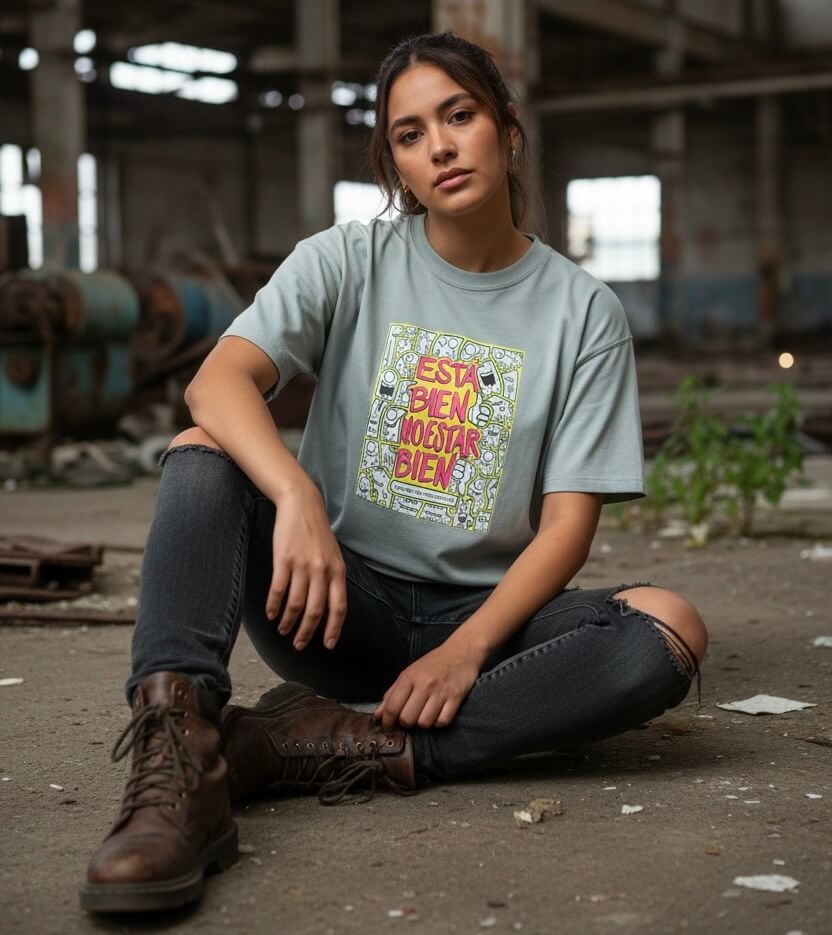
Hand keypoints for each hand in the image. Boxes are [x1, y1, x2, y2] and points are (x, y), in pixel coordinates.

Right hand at [266, 481, 346, 651]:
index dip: (333, 629)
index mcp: (338, 571)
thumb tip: (330, 606)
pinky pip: (278, 589)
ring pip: (296, 603)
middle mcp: (322, 570)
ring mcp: (303, 565)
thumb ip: (334, 578)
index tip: (328, 645)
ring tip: (282, 630)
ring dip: (288, 621)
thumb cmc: (317, 532)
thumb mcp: (334, 554)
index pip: (339, 607)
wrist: (301, 504)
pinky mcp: (284, 559)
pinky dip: (274, 605)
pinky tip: (270, 614)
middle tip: (298, 644)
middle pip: (316, 610)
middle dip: (307, 632)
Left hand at [374, 640, 481, 729]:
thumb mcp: (409, 673)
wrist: (461, 651)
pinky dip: (438, 722)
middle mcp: (425, 684)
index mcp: (410, 677)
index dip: (387, 720)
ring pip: (425, 723)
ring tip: (424, 713)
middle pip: (407, 718)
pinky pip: (442, 722)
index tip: (388, 725)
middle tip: (410, 716)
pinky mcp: (456, 698)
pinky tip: (437, 713)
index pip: (392, 706)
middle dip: (406, 722)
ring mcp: (441, 692)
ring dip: (423, 723)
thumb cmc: (433, 663)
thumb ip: (392, 693)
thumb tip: (378, 715)